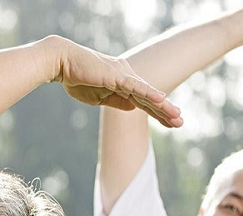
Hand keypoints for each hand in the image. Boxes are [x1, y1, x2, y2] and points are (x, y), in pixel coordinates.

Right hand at [54, 38, 182, 127]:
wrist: (62, 63)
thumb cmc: (77, 80)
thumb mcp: (99, 99)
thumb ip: (117, 102)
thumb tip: (133, 108)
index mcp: (123, 84)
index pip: (144, 102)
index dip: (158, 113)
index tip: (172, 124)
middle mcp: (127, 77)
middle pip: (150, 99)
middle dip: (165, 112)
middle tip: (181, 123)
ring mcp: (123, 75)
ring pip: (147, 94)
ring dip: (162, 106)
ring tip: (177, 116)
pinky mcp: (116, 75)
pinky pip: (135, 86)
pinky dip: (148, 93)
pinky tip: (161, 100)